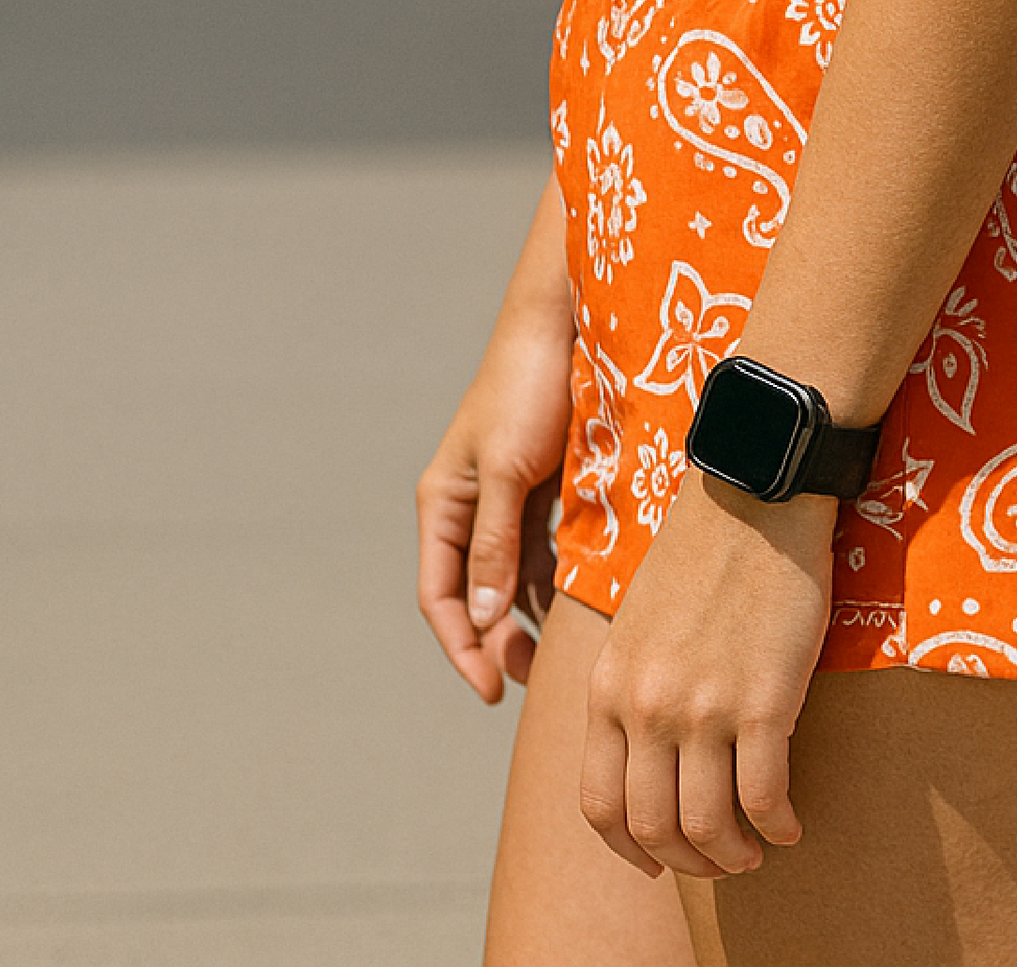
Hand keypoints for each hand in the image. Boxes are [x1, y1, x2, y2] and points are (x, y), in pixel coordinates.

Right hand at [417, 286, 573, 702]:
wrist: (566, 325)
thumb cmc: (527, 389)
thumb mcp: (507, 470)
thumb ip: (495, 544)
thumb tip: (484, 619)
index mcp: (444, 504)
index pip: (440, 597)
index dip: (462, 648)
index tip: (491, 690)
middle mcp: (469, 507)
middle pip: (474, 596)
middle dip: (495, 643)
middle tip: (528, 684)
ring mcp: (505, 498)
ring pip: (509, 578)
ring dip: (526, 618)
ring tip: (555, 657)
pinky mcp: (541, 488)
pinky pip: (541, 551)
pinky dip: (552, 582)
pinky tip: (575, 606)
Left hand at [580, 469, 836, 879]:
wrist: (755, 493)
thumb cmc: (701, 551)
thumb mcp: (636, 624)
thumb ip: (630, 688)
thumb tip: (641, 757)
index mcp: (608, 687)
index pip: (600, 806)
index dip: (630, 849)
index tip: (659, 858)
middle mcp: (644, 707)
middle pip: (652, 829)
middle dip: (687, 861)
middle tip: (719, 860)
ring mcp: (702, 708)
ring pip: (707, 827)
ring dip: (733, 854)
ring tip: (756, 847)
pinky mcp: (763, 702)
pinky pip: (764, 798)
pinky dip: (778, 823)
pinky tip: (790, 821)